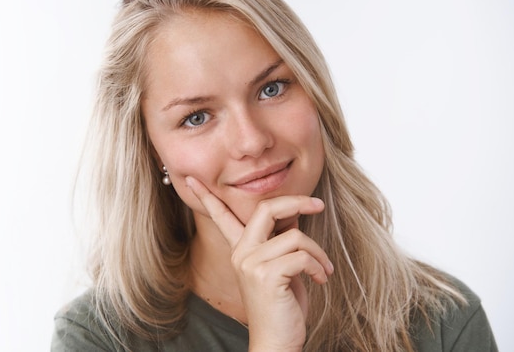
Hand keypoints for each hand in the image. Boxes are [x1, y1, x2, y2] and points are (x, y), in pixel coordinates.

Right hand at [186, 176, 333, 351]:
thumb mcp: (282, 268)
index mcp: (240, 250)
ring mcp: (251, 263)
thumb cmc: (282, 307)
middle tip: (318, 205)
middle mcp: (241, 253)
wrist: (276, 342)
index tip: (191, 179)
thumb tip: (294, 215)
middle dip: (297, 201)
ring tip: (323, 269)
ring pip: (295, 236)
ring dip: (317, 252)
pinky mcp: (266, 275)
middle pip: (267, 208)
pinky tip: (320, 278)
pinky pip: (301, 255)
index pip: (221, 216)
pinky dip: (318, 265)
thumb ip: (281, 241)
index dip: (207, 196)